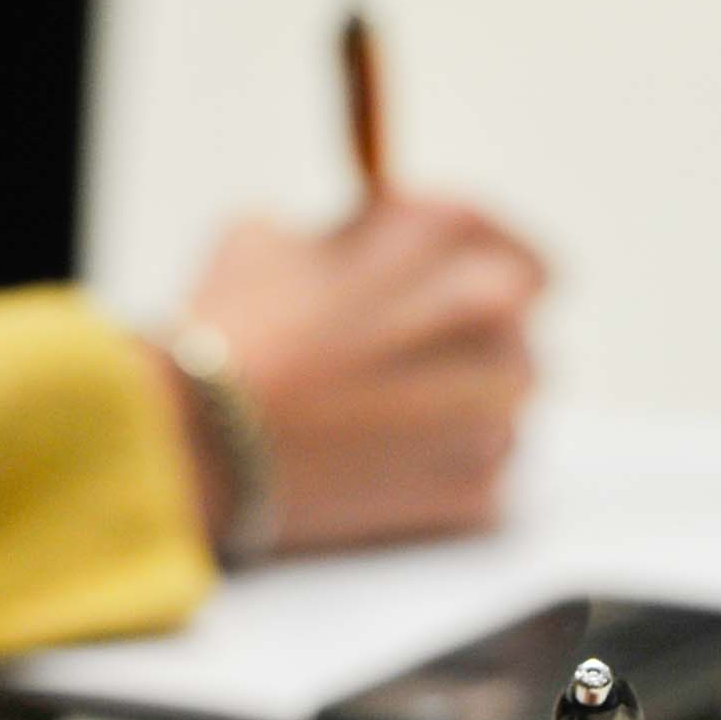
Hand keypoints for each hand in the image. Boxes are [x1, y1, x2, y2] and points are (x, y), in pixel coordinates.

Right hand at [174, 196, 544, 554]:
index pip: (514, 251)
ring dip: (461, 411)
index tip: (445, 299)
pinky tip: (379, 469)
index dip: (475, 277)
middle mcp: (494, 310)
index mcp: (450, 231)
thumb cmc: (230, 329)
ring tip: (381, 424)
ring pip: (505, 407)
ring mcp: (496, 406)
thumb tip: (357, 253)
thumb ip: (345, 237)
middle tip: (403, 367)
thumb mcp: (269, 236)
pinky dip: (442, 473)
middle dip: (469, 347)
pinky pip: (483, 475)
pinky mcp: (479, 488)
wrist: (203, 442)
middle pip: (518, 331)